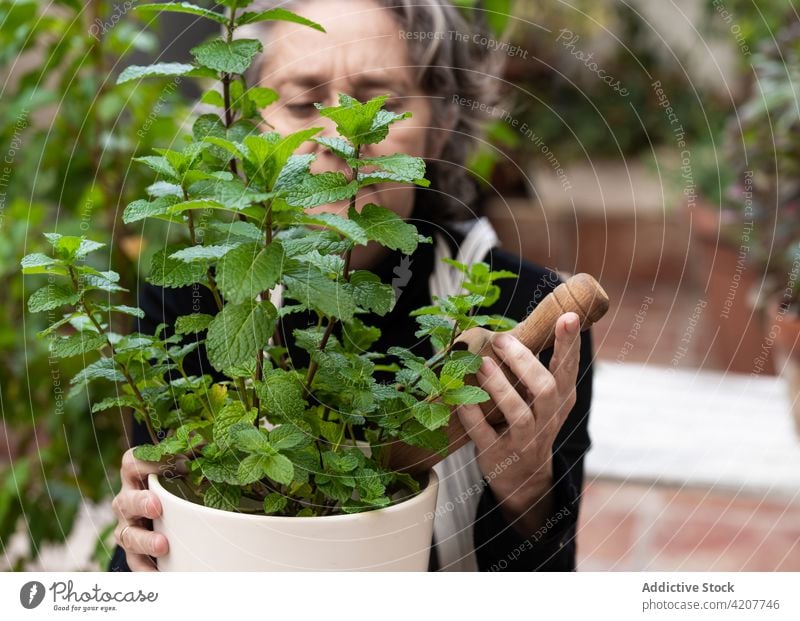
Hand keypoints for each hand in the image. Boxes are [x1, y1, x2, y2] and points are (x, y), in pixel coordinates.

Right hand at [111, 448, 180, 570]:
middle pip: (124, 500)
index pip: (131, 462)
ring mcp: (129, 527)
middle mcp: (128, 500)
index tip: (169, 463)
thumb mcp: (185, 468)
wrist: (174, 517)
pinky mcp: (135, 551)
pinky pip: (134, 562)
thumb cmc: (179, 485)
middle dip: (140, 503)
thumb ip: (192, 456)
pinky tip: (160, 575)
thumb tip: (206, 441)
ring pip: (126, 534)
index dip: (146, 461)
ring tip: (164, 545)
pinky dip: (146, 569)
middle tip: (157, 507)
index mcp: (138, 476)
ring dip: (144, 540)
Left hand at [456, 312, 580, 535]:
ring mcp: (524, 440)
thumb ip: (537, 368)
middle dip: (524, 361)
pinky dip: (472, 416)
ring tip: (482, 364)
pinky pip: (485, 435)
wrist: (522, 478)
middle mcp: (546, 420)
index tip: (566, 317)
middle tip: (502, 339)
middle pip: (546, 388)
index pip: (569, 369)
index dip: (568, 344)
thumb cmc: (529, 423)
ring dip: (500, 387)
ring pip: (519, 413)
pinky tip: (460, 400)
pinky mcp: (499, 454)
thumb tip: (520, 323)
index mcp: (560, 401)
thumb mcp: (542, 400)